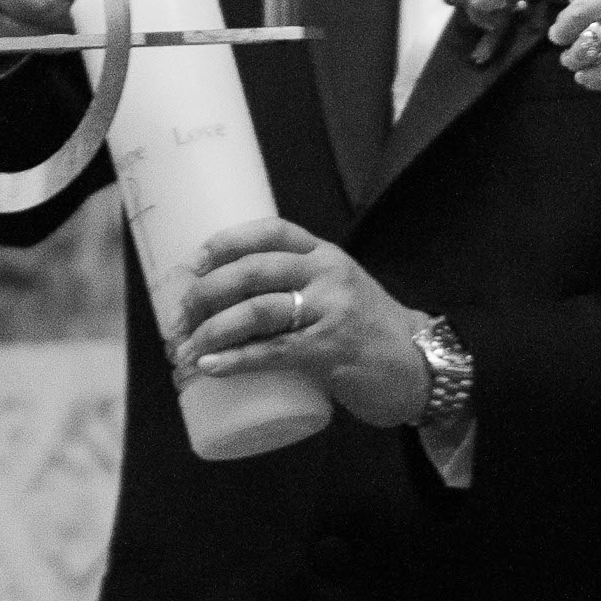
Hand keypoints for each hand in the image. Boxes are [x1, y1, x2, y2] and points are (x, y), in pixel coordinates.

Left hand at [170, 219, 429, 427]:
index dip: (226, 243)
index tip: (194, 263)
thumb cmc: (368, 334)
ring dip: (211, 332)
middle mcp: (328, 274)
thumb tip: (230, 302)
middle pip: (252, 271)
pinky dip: (235, 360)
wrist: (419, 366)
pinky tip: (210, 367)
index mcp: (326, 256)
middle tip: (180, 321)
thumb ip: (299, 288)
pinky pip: (273, 351)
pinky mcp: (332, 349)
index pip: (270, 232)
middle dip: (205, 294)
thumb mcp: (339, 293)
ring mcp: (332, 310)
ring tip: (186, 352)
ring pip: (257, 311)